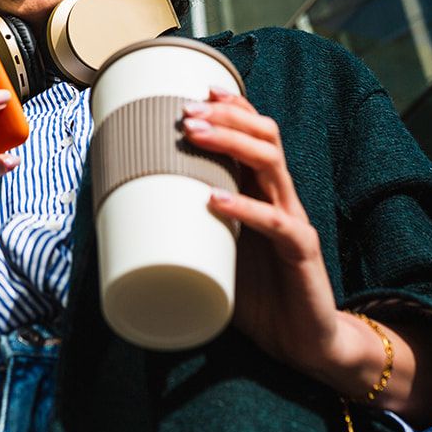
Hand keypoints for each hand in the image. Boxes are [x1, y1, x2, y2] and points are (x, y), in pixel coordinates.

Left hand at [181, 87, 431, 420]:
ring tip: (195, 136)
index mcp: (264, 193)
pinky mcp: (302, 252)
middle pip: (265, 138)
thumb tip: (126, 215)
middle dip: (227, 117)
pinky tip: (216, 200)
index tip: (199, 90)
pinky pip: (276, 223)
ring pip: (272, 165)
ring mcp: (294, 221)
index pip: (256, 135)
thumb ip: (187, 230)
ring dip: (232, 144)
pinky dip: (244, 208)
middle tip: (188, 111)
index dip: (234, 108)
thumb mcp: (216, 252)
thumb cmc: (259, 294)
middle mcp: (282, 198)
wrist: (305, 341)